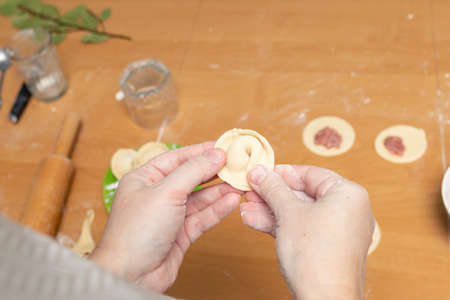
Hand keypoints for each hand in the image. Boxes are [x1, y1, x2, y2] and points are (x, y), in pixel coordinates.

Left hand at [90, 142, 241, 291]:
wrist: (130, 275)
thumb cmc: (135, 232)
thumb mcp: (166, 192)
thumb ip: (193, 172)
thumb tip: (215, 154)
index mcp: (144, 178)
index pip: (176, 158)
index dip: (200, 151)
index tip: (222, 146)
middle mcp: (156, 195)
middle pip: (190, 178)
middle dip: (213, 172)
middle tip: (235, 164)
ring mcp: (169, 216)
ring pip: (199, 199)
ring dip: (219, 191)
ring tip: (239, 183)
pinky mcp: (179, 234)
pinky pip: (201, 217)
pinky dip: (216, 209)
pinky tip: (231, 201)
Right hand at [240, 165, 373, 299]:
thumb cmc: (316, 255)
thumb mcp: (288, 212)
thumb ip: (273, 188)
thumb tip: (259, 171)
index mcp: (348, 194)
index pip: (311, 174)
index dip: (282, 172)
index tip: (261, 171)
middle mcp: (348, 210)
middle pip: (303, 194)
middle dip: (272, 194)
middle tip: (251, 190)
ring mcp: (338, 231)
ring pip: (299, 213)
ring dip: (270, 210)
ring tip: (246, 207)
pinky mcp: (327, 248)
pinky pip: (302, 228)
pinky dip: (280, 225)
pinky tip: (255, 221)